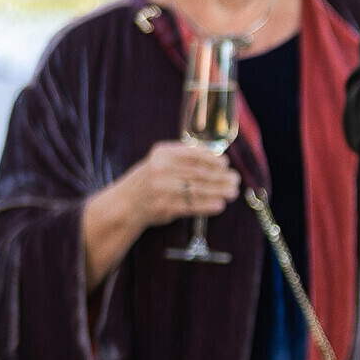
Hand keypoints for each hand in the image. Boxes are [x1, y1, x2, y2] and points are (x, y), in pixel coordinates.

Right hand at [80, 138, 241, 285]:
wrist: (124, 204)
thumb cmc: (149, 181)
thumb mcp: (160, 162)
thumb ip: (183, 158)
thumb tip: (218, 158)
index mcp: (162, 153)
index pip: (193, 154)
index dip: (212, 159)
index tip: (225, 163)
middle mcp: (160, 169)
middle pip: (199, 172)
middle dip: (221, 177)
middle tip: (235, 180)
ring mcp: (161, 188)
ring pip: (198, 189)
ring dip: (219, 191)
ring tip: (232, 192)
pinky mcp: (164, 206)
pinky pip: (191, 205)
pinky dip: (208, 205)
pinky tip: (220, 205)